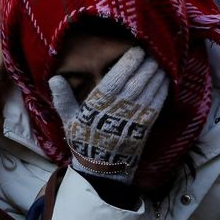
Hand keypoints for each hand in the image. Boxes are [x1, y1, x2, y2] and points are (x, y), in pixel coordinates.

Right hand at [48, 47, 169, 184]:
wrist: (102, 170)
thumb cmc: (84, 141)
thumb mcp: (69, 120)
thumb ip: (63, 98)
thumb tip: (54, 78)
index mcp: (100, 102)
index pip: (119, 75)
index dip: (131, 60)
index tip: (138, 49)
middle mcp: (120, 107)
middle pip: (139, 79)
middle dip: (149, 63)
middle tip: (155, 51)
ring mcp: (135, 116)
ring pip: (150, 88)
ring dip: (158, 73)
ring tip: (162, 61)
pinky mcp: (146, 126)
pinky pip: (157, 103)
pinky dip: (162, 90)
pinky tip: (165, 80)